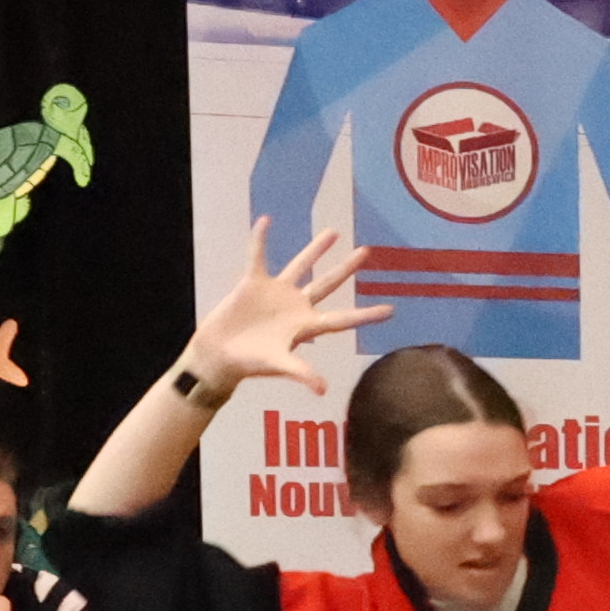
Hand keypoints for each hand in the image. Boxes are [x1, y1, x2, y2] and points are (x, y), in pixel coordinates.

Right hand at [184, 221, 378, 397]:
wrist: (219, 356)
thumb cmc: (250, 364)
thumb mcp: (279, 365)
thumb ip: (301, 373)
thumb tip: (323, 389)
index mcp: (307, 326)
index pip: (343, 319)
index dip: (366, 316)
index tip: (390, 310)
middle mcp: (296, 307)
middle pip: (328, 284)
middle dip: (346, 269)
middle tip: (366, 252)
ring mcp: (275, 294)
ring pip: (300, 266)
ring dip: (315, 249)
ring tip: (332, 232)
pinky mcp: (252, 284)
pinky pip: (257, 257)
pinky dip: (259, 240)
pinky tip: (265, 221)